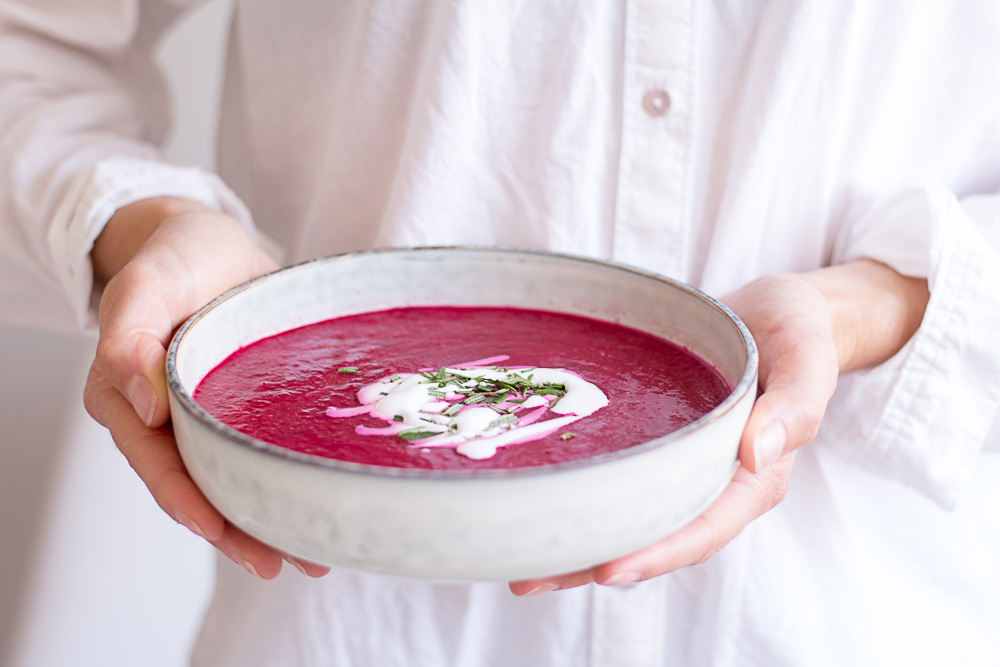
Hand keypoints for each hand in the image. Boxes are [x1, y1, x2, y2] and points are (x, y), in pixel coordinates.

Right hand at [83, 197, 328, 578]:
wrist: (210, 243)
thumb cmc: (174, 257)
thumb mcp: (147, 283)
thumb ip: (130, 339)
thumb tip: (143, 409)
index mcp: (125, 396)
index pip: (155, 462)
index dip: (187, 500)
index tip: (220, 529)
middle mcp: (161, 419)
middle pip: (195, 487)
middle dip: (235, 531)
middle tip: (279, 564)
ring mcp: (201, 418)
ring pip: (228, 480)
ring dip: (265, 521)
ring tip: (313, 556)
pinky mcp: (238, 411)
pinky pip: (255, 455)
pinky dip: (281, 483)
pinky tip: (316, 508)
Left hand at [509, 261, 927, 594]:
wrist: (776, 314)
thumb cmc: (797, 332)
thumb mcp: (807, 354)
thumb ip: (796, 403)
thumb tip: (759, 454)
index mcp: (754, 478)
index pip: (702, 529)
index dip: (655, 554)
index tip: (604, 571)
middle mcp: (712, 485)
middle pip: (650, 538)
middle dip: (591, 562)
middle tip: (526, 579)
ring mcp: (681, 470)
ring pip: (626, 518)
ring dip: (574, 543)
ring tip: (515, 563)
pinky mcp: (655, 448)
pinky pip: (616, 481)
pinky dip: (578, 498)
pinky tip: (533, 502)